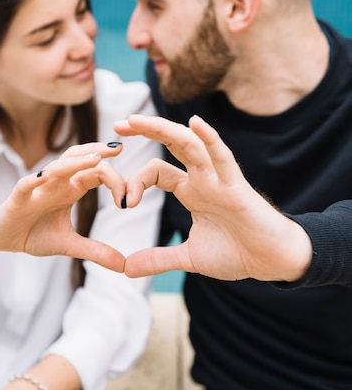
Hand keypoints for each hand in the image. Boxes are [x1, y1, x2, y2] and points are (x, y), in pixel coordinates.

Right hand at [0, 142, 126, 271]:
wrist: (1, 238)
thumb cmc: (34, 233)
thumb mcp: (69, 245)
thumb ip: (96, 251)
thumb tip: (124, 266)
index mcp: (71, 189)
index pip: (96, 173)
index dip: (115, 180)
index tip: (128, 200)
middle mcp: (56, 183)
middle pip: (78, 159)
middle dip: (97, 152)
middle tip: (119, 148)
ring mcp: (36, 188)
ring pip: (55, 167)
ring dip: (74, 162)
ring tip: (94, 158)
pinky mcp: (16, 199)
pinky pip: (25, 186)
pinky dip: (33, 181)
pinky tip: (43, 177)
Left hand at [114, 114, 311, 281]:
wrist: (271, 262)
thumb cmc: (237, 252)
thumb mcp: (189, 258)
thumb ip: (158, 259)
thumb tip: (126, 269)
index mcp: (191, 191)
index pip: (156, 172)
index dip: (135, 181)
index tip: (123, 202)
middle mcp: (202, 179)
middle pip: (171, 145)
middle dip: (145, 131)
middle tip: (117, 124)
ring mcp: (219, 179)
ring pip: (190, 145)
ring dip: (163, 129)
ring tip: (136, 119)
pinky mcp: (237, 186)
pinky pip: (223, 158)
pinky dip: (210, 139)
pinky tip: (195, 123)